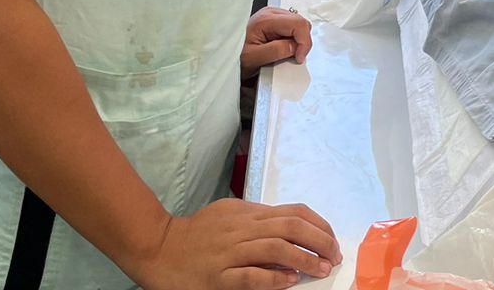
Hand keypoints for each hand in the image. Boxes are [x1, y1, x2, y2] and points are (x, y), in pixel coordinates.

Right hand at [127, 198, 340, 289]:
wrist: (158, 248)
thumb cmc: (196, 234)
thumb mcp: (229, 214)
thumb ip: (256, 217)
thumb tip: (289, 225)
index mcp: (248, 213)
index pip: (293, 212)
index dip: (318, 225)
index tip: (331, 239)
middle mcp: (242, 229)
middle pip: (290, 227)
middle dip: (319, 240)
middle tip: (334, 255)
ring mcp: (230, 252)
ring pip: (275, 248)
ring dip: (303, 259)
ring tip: (321, 269)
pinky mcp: (218, 276)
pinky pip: (250, 275)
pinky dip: (272, 277)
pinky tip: (289, 281)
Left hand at [241, 7, 310, 77]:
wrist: (224, 55)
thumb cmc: (236, 56)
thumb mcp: (254, 59)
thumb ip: (275, 51)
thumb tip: (294, 46)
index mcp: (266, 19)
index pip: (298, 23)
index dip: (304, 42)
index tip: (299, 58)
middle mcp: (271, 13)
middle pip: (301, 22)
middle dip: (302, 42)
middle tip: (294, 57)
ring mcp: (273, 15)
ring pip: (299, 25)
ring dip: (298, 41)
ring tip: (286, 53)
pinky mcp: (275, 21)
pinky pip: (293, 28)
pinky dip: (294, 40)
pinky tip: (283, 48)